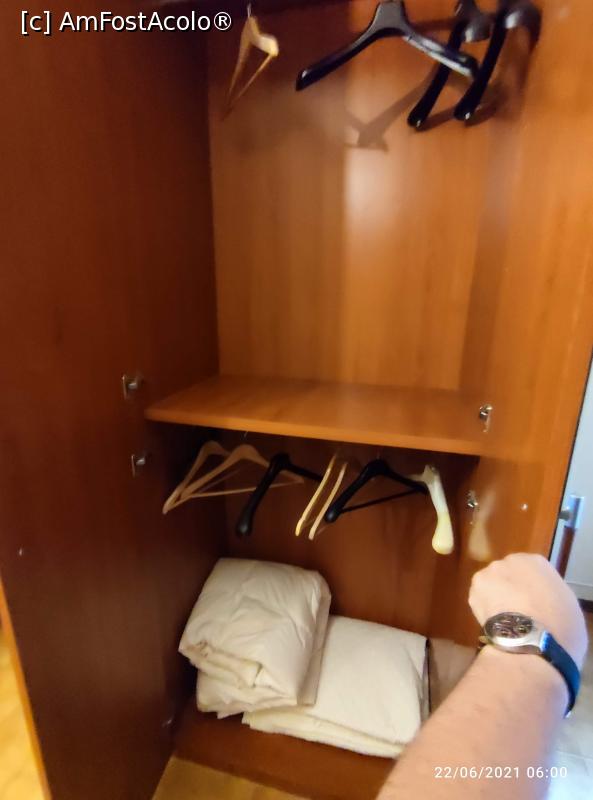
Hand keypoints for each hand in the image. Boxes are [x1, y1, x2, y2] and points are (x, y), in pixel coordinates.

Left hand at [469, 553, 587, 667]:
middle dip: (511, 590)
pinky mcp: (474, 590)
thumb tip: (544, 601)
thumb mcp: (567, 606)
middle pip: (509, 575)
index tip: (535, 604)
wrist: (532, 640)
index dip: (532, 590)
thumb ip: (551, 595)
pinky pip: (480, 600)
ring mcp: (490, 573)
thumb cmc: (560, 625)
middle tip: (518, 612)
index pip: (532, 572)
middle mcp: (510, 560)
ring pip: (492, 586)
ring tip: (505, 622)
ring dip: (495, 599)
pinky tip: (494, 625)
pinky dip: (485, 611)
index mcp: (536, 562)